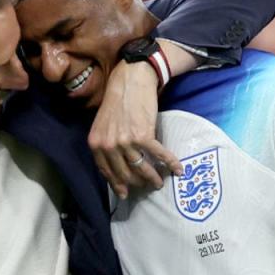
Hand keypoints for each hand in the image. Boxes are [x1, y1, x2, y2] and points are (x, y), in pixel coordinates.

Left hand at [88, 60, 182, 198]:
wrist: (130, 81)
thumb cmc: (117, 101)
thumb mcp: (102, 125)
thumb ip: (105, 144)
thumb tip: (115, 163)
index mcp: (96, 143)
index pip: (106, 171)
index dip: (116, 184)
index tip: (124, 193)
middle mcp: (109, 145)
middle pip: (124, 173)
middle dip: (137, 184)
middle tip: (145, 188)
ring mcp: (126, 142)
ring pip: (141, 168)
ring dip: (153, 178)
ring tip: (159, 183)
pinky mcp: (144, 135)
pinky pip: (159, 155)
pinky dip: (170, 163)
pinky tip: (177, 169)